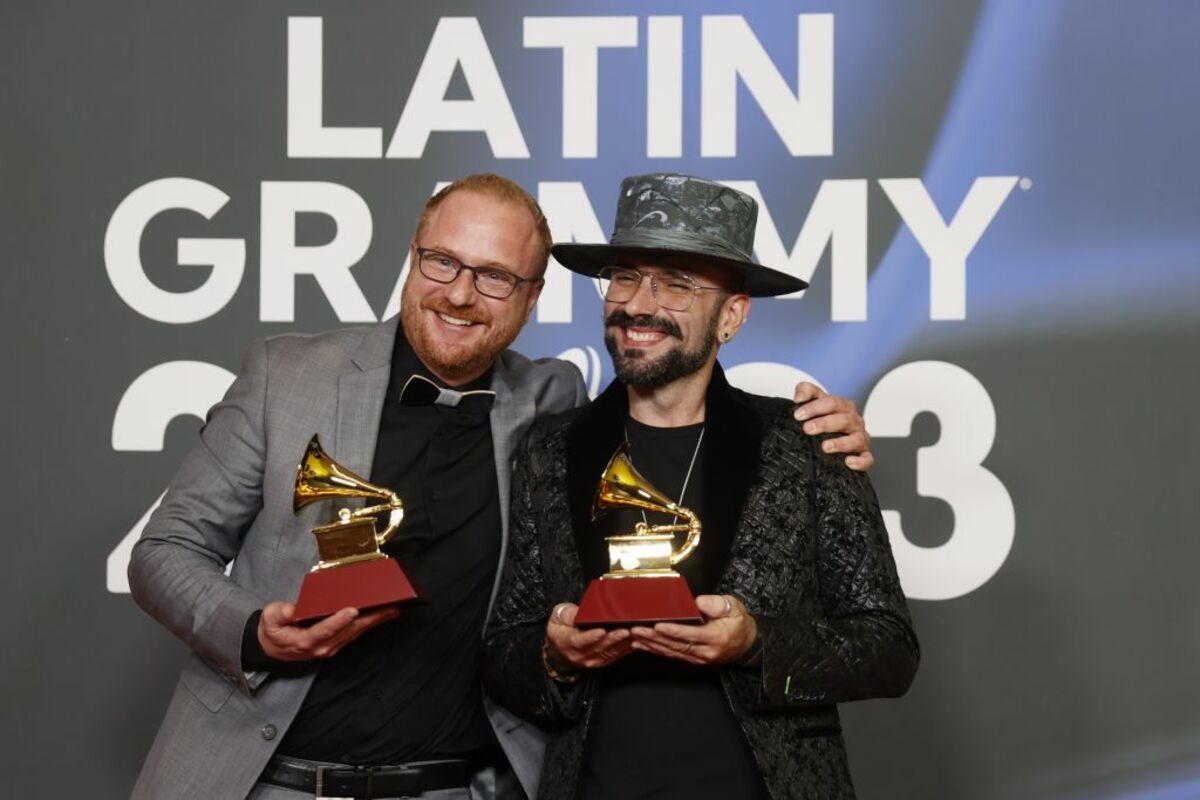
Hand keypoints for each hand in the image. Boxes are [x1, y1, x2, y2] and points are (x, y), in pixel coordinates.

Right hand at [257, 601, 400, 661]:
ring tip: (392, 610)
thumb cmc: (272, 630)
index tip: (352, 610)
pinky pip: (354, 634)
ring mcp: (330, 647)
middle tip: (388, 607)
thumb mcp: (270, 619)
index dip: (338, 620)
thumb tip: (293, 609)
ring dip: (374, 622)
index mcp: (305, 640)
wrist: (271, 648)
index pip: (324, 630)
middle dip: (369, 619)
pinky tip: (380, 616)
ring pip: (355, 633)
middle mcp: (321, 646)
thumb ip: (281, 613)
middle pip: (348, 631)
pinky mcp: (335, 645)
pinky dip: (368, 624)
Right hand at [545, 602, 633, 670]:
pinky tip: (635, 640)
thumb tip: (579, 612)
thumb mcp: (557, 617)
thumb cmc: (560, 630)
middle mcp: (581, 654)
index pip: (579, 641)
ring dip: (623, 643)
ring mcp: (593, 659)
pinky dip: (627, 648)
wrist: (561, 648)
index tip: (601, 630)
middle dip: (613, 638)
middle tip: (625, 630)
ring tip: (634, 633)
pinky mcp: (602, 660)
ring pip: (610, 651)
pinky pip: (616, 654)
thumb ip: (566, 614)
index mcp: (567, 642)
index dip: (591, 636)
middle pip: (599, 647)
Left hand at [630, 595, 756, 664]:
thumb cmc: (739, 623)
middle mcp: (706, 651)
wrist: (748, 644)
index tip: (657, 626)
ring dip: (652, 646)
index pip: (690, 635)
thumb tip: (698, 602)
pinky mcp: (695, 660)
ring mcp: (699, 658)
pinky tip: (645, 646)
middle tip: (636, 630)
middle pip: (676, 645)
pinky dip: (658, 651)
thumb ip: (717, 604)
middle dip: (654, 638)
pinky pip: (674, 655)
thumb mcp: (734, 607)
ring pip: (672, 652)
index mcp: (716, 637)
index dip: (673, 631)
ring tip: (635, 638)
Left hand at [792, 381, 873, 471]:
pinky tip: (847, 462)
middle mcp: (854, 421)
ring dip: (841, 443)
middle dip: (824, 424)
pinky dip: (860, 461)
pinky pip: (867, 459)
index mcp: (844, 406)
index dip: (814, 408)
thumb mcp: (814, 401)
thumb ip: (806, 391)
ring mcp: (860, 438)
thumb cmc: (824, 417)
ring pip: (857, 439)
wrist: (831, 435)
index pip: (832, 402)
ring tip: (825, 447)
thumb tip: (799, 398)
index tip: (798, 415)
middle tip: (807, 429)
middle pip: (844, 420)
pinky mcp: (863, 455)